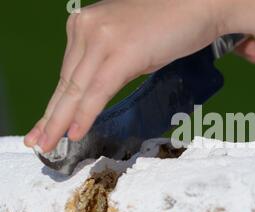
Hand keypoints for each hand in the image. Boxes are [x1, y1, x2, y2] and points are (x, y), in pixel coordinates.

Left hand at [24, 0, 254, 151]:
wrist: (205, 1)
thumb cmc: (182, 18)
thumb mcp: (142, 40)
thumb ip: (131, 59)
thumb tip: (136, 71)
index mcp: (91, 23)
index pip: (71, 69)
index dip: (61, 98)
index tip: (52, 119)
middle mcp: (88, 27)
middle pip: (66, 80)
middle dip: (52, 114)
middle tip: (39, 139)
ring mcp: (101, 39)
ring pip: (74, 89)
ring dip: (60, 122)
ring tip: (48, 145)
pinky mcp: (119, 54)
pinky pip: (94, 92)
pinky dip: (82, 115)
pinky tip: (73, 134)